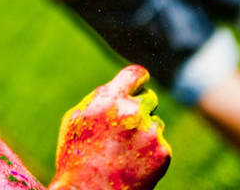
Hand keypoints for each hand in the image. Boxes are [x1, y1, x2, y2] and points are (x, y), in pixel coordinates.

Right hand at [51, 66, 170, 189]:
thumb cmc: (76, 158)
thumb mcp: (76, 120)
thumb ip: (100, 99)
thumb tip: (117, 88)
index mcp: (109, 99)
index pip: (136, 74)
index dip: (138, 80)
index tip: (139, 85)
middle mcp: (132, 112)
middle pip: (150, 97)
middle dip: (141, 108)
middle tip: (130, 125)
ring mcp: (150, 133)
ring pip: (155, 123)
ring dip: (145, 133)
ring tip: (124, 154)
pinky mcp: (162, 153)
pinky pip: (161, 144)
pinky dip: (151, 153)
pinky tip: (134, 165)